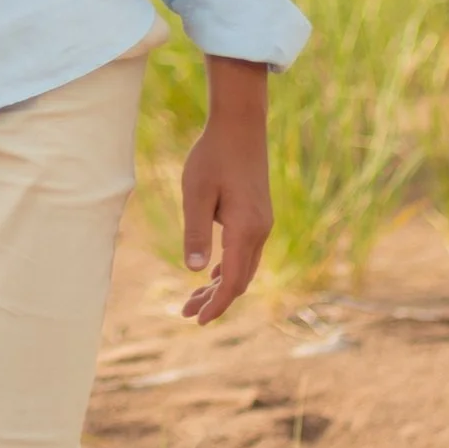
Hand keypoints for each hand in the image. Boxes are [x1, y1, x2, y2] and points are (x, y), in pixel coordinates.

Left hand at [180, 58, 271, 323]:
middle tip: (186, 313)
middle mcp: (259, 231)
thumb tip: (194, 270)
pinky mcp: (258, 214)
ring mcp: (262, 223)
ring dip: (220, 285)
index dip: (216, 304)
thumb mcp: (196, 193)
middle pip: (240, 280)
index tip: (197, 321)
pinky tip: (211, 272)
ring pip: (244, 267)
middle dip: (215, 300)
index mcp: (245, 230)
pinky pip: (246, 253)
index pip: (233, 282)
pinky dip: (228, 268)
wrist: (240, 126)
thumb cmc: (213, 156)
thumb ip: (196, 231)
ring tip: (193, 299)